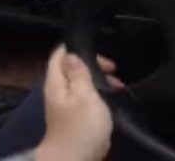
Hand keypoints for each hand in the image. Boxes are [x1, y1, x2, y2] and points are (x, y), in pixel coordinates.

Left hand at [35, 46, 123, 160]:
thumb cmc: (81, 127)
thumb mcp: (84, 95)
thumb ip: (79, 72)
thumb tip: (71, 54)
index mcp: (56, 82)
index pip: (60, 55)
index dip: (76, 47)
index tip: (98, 51)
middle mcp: (58, 90)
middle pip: (73, 67)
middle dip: (94, 64)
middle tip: (112, 69)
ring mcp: (66, 104)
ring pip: (82, 82)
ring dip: (100, 79)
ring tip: (117, 85)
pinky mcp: (75, 116)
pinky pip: (87, 96)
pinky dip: (99, 93)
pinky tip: (112, 97)